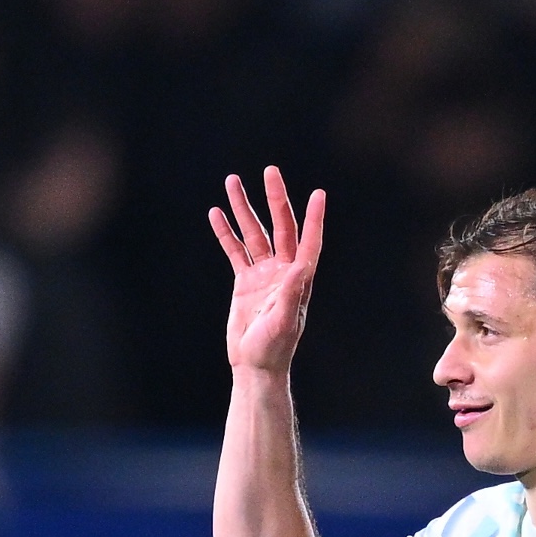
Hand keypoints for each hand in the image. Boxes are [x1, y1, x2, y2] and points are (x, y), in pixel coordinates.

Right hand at [208, 167, 324, 373]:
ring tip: (232, 181)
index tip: (318, 194)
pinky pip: (235, 251)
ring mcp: (264, 275)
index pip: (309, 242)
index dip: (314, 219)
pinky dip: (226, 232)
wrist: (254, 365)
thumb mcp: (284, 322)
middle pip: (280, 228)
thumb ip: (291, 294)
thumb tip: (300, 267)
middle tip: (270, 171)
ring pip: (253, 233)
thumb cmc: (274, 348)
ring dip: (244, 208)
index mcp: (299, 279)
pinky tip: (216, 213)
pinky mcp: (245, 282)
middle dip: (275, 199)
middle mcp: (284, 272)